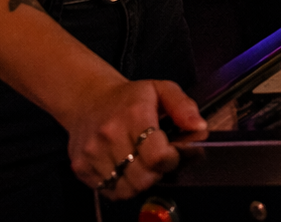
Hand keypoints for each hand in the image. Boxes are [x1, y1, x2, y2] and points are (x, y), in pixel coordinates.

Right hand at [66, 79, 206, 199]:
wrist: (88, 98)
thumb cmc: (130, 97)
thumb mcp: (162, 89)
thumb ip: (184, 107)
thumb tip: (199, 128)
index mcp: (134, 114)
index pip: (157, 156)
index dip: (171, 159)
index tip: (173, 152)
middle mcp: (110, 135)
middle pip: (143, 178)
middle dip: (157, 173)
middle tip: (158, 159)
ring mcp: (92, 153)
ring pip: (126, 189)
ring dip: (140, 182)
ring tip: (142, 164)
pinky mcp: (81, 168)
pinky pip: (109, 191)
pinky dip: (122, 186)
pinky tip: (126, 168)